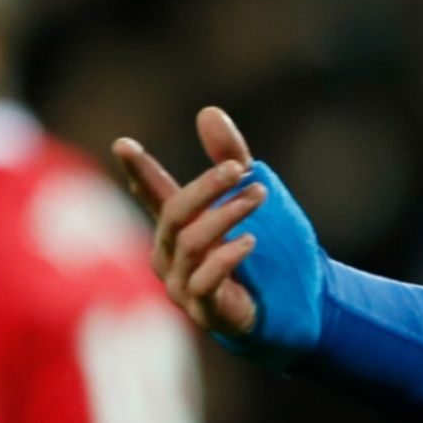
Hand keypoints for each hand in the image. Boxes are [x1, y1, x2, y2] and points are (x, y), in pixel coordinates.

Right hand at [112, 107, 266, 337]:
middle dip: (206, 187)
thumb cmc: (269, 254)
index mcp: (179, 229)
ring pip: (191, 243)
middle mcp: (172, 257)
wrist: (299, 311)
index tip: (123, 144)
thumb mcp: (250, 198)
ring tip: (260, 196)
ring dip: (226, 216)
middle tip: (239, 168)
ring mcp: (184, 286)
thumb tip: (208, 112)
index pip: (153, 195)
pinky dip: (225, 258)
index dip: (139, 171)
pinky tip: (250, 242)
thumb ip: (231, 157)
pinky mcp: (206, 311)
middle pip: (175, 214)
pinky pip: (204, 281)